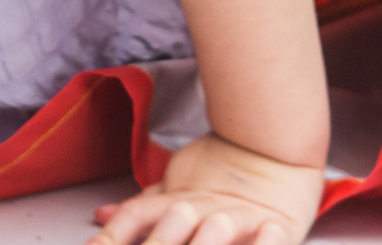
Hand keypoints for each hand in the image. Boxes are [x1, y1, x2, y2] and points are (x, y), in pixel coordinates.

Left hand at [87, 132, 325, 244]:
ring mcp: (241, 216)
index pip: (138, 212)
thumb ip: (143, 208)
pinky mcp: (279, 226)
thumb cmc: (221, 176)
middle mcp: (205, 207)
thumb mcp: (177, 187)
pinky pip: (272, 239)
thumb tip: (102, 214)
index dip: (115, 233)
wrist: (274, 147)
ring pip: (217, 230)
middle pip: (175, 221)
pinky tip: (260, 243)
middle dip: (156, 244)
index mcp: (178, 199)